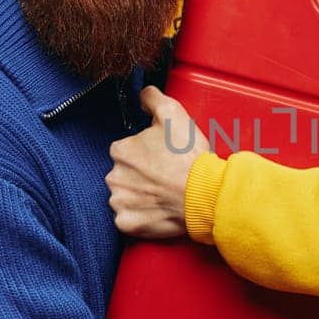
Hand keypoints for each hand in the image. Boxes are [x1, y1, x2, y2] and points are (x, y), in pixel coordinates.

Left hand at [106, 86, 208, 238]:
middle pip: (123, 174)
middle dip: (139, 176)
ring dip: (139, 196)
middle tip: (164, 176)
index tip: (160, 158)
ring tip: (163, 194)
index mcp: (120, 150)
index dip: (144, 153)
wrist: (205, 193)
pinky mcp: (128, 223)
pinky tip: (157, 210)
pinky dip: (140, 217)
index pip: (125, 150)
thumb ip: (152, 98)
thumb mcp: (173, 114)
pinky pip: (128, 220)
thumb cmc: (189, 156)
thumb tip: (142, 94)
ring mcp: (119, 202)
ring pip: (124, 197)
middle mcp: (114, 176)